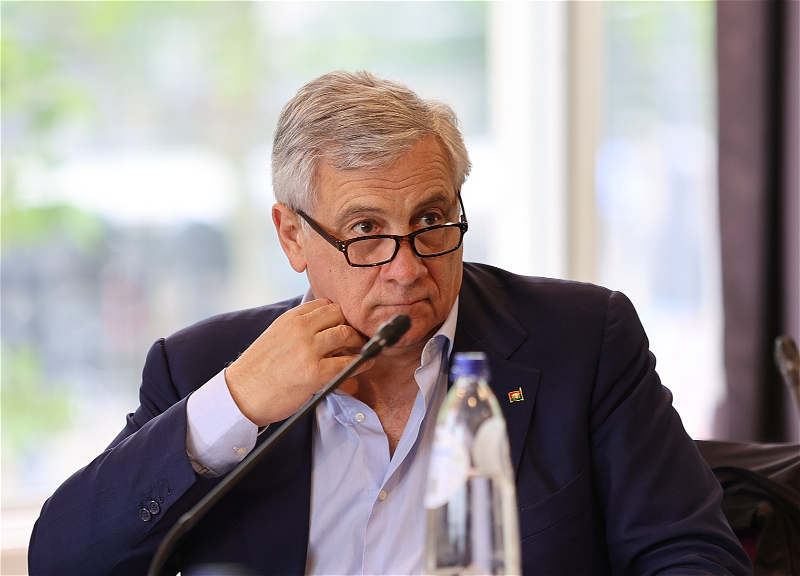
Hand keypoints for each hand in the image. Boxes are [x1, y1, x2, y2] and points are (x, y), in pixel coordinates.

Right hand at [224, 299, 371, 426]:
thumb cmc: (258, 370)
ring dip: (358, 342)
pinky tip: (364, 364)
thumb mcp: (276, 336)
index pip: (325, 304)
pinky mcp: (315, 372)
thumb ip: (298, 328)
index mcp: (290, 318)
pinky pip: (348, 363)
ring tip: (361, 349)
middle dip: (351, 325)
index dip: (338, 315)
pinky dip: (361, 363)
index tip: (344, 324)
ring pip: (346, 334)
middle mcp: (300, 329)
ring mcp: (308, 349)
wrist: (242, 395)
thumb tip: (325, 328)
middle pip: (339, 315)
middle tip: (357, 337)